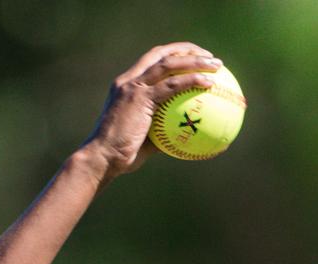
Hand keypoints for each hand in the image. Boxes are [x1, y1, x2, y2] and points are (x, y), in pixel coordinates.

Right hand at [82, 43, 221, 185]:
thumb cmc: (119, 158)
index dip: (173, 56)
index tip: (193, 60)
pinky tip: (209, 84)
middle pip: (161, 54)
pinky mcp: (140, 98)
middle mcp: (128, 81)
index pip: (151, 62)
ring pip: (169, 63)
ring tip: (216, 65)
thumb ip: (160, 134)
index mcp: (126, 87)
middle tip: (208, 56)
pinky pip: (172, 85)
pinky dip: (192, 80)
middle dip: (186, 50)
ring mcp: (133, 88)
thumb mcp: (143, 143)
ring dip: (194, 60)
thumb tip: (183, 137)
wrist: (102, 159)